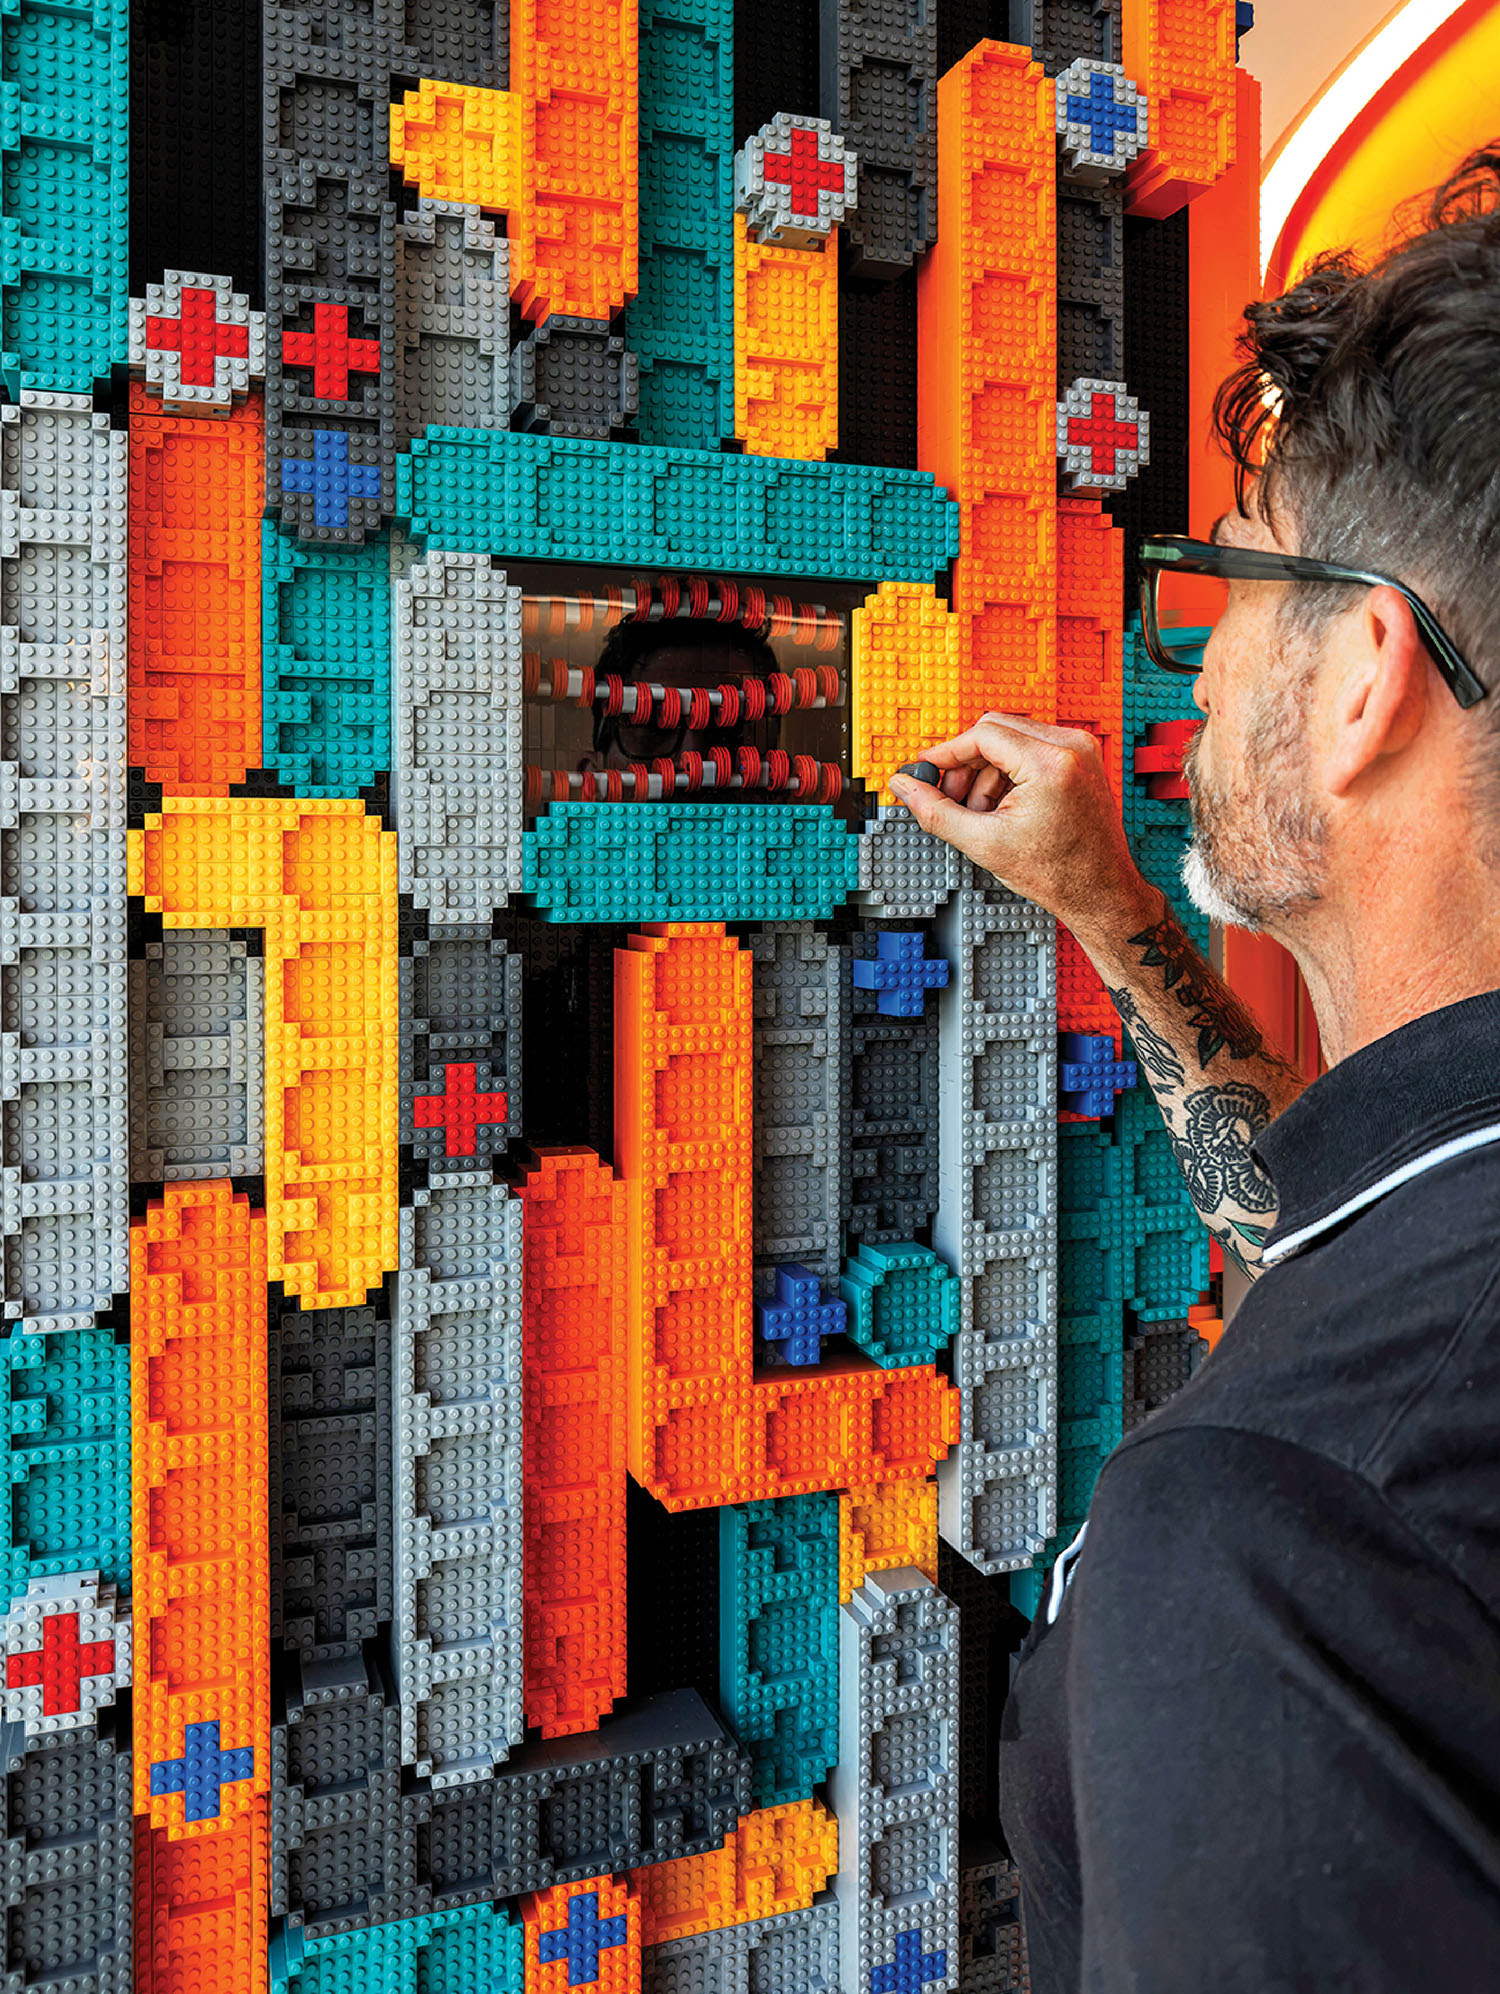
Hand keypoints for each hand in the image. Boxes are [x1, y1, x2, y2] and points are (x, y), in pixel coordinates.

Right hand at [888, 713, 1158, 935]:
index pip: (982, 735)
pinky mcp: (1081, 759)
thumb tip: (904, 787)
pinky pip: (1030, 749)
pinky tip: (1000, 808)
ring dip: (985, 771)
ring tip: (979, 813)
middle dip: (965, 764)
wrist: (1101, 893)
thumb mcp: (984, 844)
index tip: (924, 770)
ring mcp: (1080, 750)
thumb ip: (936, 811)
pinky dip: (1007, 773)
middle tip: (947, 797)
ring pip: (1011, 739)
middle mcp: (1071, 746)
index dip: (946, 753)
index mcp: (1051, 763)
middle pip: (996, 730)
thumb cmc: (1059, 874)